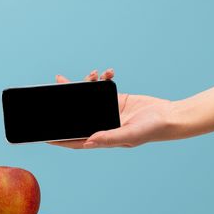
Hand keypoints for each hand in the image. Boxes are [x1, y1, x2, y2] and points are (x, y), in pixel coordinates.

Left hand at [49, 69, 177, 148]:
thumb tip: (87, 141)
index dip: (59, 139)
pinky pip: (101, 87)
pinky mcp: (115, 98)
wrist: (170, 115)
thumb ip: (108, 138)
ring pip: (86, 98)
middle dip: (64, 103)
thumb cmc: (152, 130)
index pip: (75, 140)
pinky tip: (104, 73)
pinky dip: (101, 79)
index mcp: (102, 137)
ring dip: (81, 86)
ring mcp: (107, 110)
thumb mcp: (129, 135)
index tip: (43, 136)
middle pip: (76, 115)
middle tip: (52, 90)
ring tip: (77, 76)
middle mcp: (102, 124)